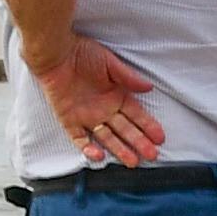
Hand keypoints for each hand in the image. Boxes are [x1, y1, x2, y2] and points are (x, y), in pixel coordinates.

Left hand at [37, 37, 166, 167]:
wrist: (56, 53)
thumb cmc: (83, 53)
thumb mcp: (110, 63)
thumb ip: (128, 78)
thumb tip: (149, 87)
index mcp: (116, 95)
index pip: (136, 115)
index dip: (148, 126)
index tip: (160, 137)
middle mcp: (104, 109)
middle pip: (125, 130)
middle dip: (139, 142)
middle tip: (152, 155)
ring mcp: (87, 117)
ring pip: (107, 138)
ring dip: (120, 150)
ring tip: (133, 162)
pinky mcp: (69, 120)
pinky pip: (79, 138)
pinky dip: (88, 148)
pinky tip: (100, 155)